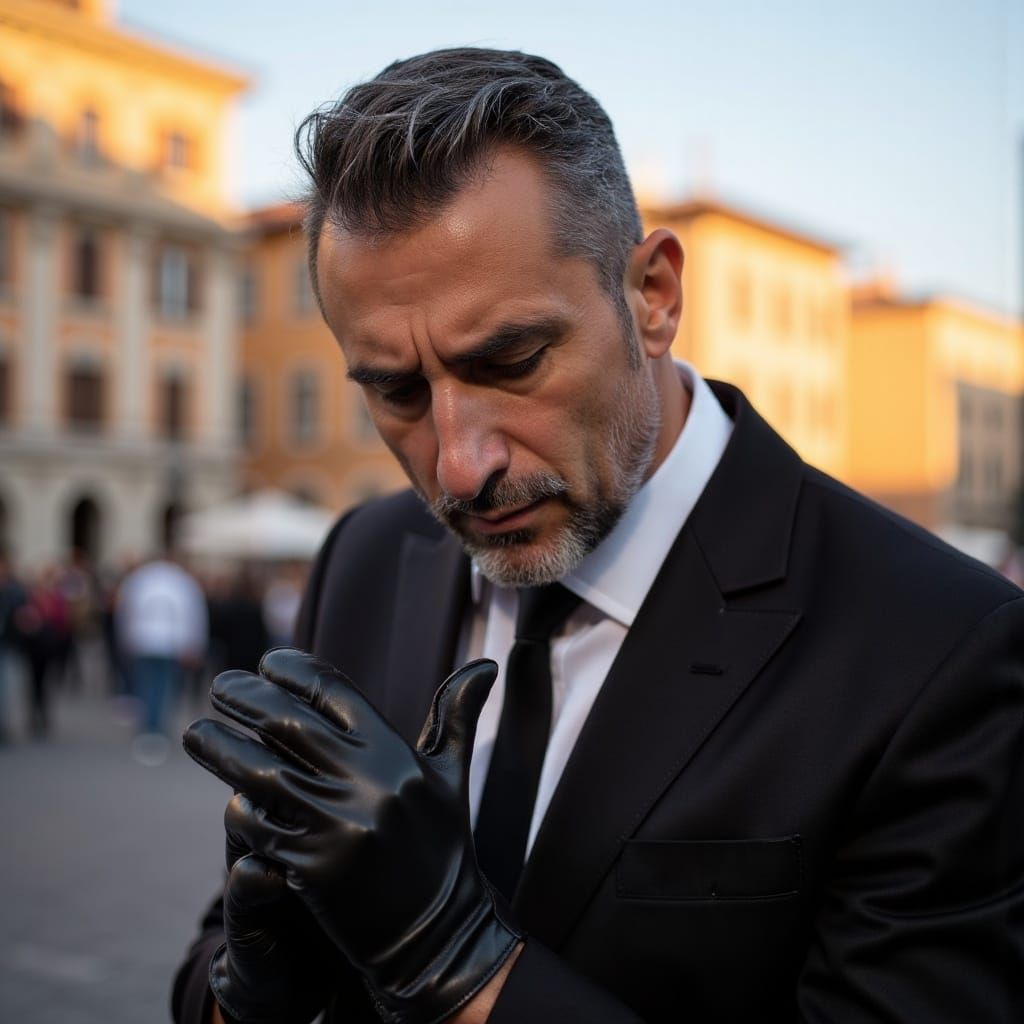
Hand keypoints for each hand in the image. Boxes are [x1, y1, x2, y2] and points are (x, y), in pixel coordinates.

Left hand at [183, 649, 520, 1023]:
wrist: (439, 931)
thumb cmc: (443, 845)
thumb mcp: (452, 776)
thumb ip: (456, 715)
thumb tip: (486, 663)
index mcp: (394, 753)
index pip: (334, 690)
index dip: (294, 669)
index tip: (267, 661)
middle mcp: (365, 781)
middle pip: (287, 722)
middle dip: (245, 697)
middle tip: (219, 685)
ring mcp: (336, 823)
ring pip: (260, 771)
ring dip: (220, 748)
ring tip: (195, 732)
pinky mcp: (312, 867)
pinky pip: (258, 827)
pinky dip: (238, 809)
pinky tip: (230, 798)